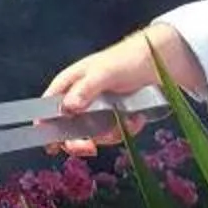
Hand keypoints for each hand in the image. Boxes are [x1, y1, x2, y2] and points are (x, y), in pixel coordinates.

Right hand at [46, 25, 205, 147]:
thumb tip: (68, 108)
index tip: (53, 145)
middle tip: (90, 147)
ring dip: (111, 133)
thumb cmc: (126, 60)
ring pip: (93, 133)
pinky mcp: (116, 115)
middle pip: (68, 127)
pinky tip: (137, 118)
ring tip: (128, 121)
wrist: (161, 60)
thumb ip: (85, 89)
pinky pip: (114, 132)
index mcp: (69, 83)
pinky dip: (127, 129)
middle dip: (80, 140)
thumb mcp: (104, 73)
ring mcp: (98, 108)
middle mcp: (80, 97)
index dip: (46, 126)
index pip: (49, 107)